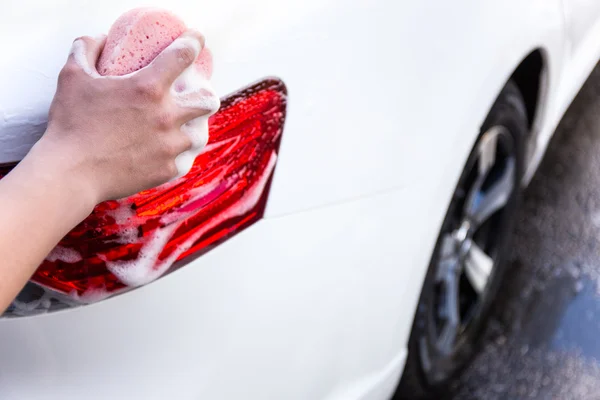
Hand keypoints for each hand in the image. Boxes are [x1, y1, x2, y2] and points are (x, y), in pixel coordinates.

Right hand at [39, 30, 208, 205]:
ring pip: (199, 134)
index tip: (196, 41)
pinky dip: (178, 155)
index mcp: (148, 88)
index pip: (183, 55)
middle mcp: (167, 115)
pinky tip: (169, 152)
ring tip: (181, 128)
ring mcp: (170, 145)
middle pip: (207, 101)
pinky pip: (184, 160)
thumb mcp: (72, 77)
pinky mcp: (167, 169)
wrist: (71, 173)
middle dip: (204, 95)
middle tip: (194, 96)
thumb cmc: (71, 124)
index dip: (193, 43)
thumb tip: (98, 40)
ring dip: (192, 128)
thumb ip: (87, 51)